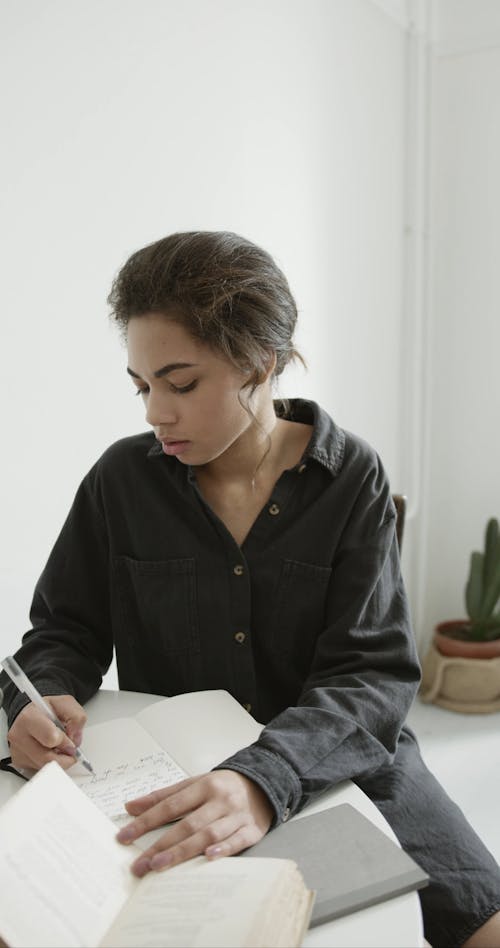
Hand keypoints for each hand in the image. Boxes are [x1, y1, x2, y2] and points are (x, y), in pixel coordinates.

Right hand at [7, 695, 86, 771]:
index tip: (70, 740)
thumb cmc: (44, 710)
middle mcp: (19, 735)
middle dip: (64, 756)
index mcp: (29, 718)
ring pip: (46, 767)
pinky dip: (49, 762)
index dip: (65, 742)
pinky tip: (48, 750)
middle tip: (69, 748)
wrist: (27, 714)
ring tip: (58, 746)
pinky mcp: (19, 761)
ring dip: (58, 760)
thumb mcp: (65, 704)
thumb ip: (76, 717)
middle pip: (48, 759)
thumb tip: (76, 739)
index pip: (50, 738)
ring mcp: (17, 750)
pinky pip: (40, 769)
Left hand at [116, 769, 273, 876]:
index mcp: (203, 786)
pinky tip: (208, 856)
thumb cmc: (222, 787)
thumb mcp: (194, 784)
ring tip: (160, 866)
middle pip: (187, 824)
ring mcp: (236, 815)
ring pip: (208, 834)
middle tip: (141, 864)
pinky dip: (224, 848)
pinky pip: (238, 840)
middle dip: (161, 845)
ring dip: (184, 851)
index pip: (170, 805)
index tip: (124, 837)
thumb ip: (163, 796)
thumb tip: (130, 807)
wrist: (262, 782)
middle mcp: (219, 800)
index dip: (146, 821)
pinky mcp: (253, 829)